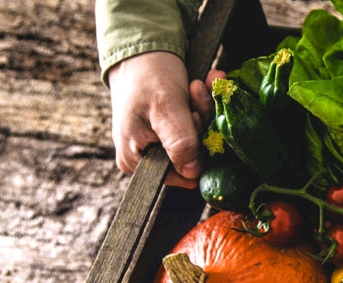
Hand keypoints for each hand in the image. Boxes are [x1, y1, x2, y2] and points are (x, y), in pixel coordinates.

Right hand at [107, 51, 223, 186]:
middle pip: (194, 155)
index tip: (197, 117)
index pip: (183, 176)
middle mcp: (148, 158)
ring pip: (200, 138)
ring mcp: (161, 143)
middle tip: (196, 91)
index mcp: (137, 161)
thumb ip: (179, 142)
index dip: (197, 150)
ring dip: (205, 108)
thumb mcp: (165, 107)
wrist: (141, 47)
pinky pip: (197, 124)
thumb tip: (192, 172)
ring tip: (198, 83)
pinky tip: (204, 83)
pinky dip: (204, 104)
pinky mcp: (173, 129)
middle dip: (202, 122)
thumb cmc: (146, 75)